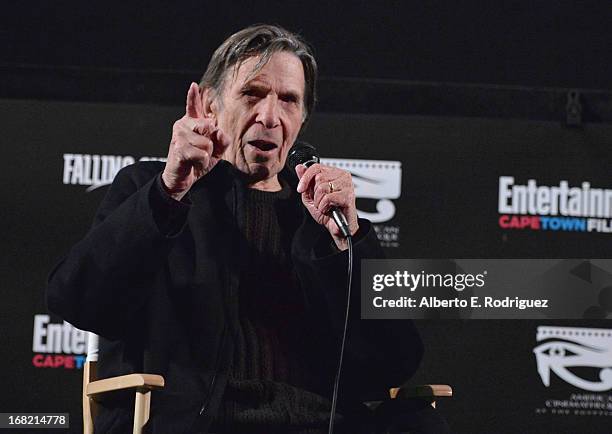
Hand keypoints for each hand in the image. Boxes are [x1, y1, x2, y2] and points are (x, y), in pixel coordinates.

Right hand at [161, 82, 228, 199]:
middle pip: (210, 127)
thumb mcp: (215, 150)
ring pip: (207, 144)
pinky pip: (202, 155)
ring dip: (206, 156)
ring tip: (196, 159)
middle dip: (212, 144)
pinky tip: (193, 164)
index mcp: (191, 123)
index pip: (193, 106)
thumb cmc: (197, 161)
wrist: (182, 178)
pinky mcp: (178, 148)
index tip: (193, 86)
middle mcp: (183, 125)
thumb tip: (219, 131)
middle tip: (202, 152)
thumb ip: (222, 139)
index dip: (193, 96)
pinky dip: (202, 163)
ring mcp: (179, 136)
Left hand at [296, 163, 358, 249]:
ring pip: (322, 188)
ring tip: (326, 206)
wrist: (338, 228)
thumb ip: (306, 182)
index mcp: (334, 173)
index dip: (305, 178)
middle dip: (314, 194)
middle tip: (321, 202)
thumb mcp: (311, 196)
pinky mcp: (348, 196)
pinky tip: (329, 210)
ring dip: (319, 202)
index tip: (300, 189)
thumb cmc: (328, 212)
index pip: (316, 167)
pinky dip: (324, 207)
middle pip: (318, 178)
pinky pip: (328, 198)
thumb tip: (300, 168)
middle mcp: (342, 176)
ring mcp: (347, 185)